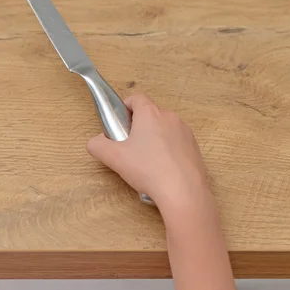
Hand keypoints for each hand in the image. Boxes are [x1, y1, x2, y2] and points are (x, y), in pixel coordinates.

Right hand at [87, 93, 210, 212]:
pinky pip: (175, 143)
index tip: (119, 124)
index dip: (125, 108)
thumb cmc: (148, 170)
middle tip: (128, 148)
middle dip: (137, 127)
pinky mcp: (194, 147)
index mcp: (150, 113)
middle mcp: (169, 117)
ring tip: (146, 163)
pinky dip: (167, 151)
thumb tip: (95, 142)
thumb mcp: (113, 158)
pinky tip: (162, 170)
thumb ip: (97, 146)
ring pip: (163, 129)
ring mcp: (185, 132)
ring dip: (153, 139)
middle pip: (149, 115)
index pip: (136, 98)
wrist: (183, 192)